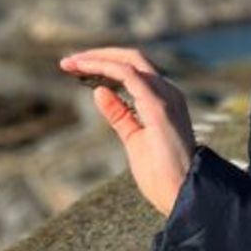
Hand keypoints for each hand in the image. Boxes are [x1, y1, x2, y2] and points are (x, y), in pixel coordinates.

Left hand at [58, 48, 198, 216]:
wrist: (182, 195)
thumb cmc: (163, 175)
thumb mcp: (133, 139)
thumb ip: (119, 115)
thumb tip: (99, 91)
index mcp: (163, 100)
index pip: (132, 70)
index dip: (104, 64)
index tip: (74, 69)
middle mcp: (167, 92)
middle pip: (131, 58)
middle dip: (98, 55)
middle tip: (67, 63)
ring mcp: (165, 96)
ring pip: (129, 61)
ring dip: (97, 58)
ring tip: (70, 64)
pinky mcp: (158, 105)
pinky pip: (128, 74)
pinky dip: (105, 67)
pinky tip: (85, 70)